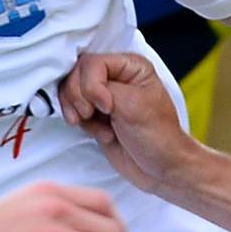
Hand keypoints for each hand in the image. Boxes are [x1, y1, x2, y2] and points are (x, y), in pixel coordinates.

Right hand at [60, 51, 191, 194]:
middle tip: (92, 115)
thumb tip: (79, 84)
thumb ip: (102, 88)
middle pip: (75, 75)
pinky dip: (81, 123)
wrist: (160, 168)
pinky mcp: (95, 115)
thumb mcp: (133, 106)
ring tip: (101, 128)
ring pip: (70, 92)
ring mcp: (104, 96)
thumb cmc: (158, 137)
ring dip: (78, 112)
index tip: (106, 107)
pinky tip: (103, 135)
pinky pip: (72, 110)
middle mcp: (117, 77)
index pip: (92, 63)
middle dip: (78, 98)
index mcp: (132, 66)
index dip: (91, 86)